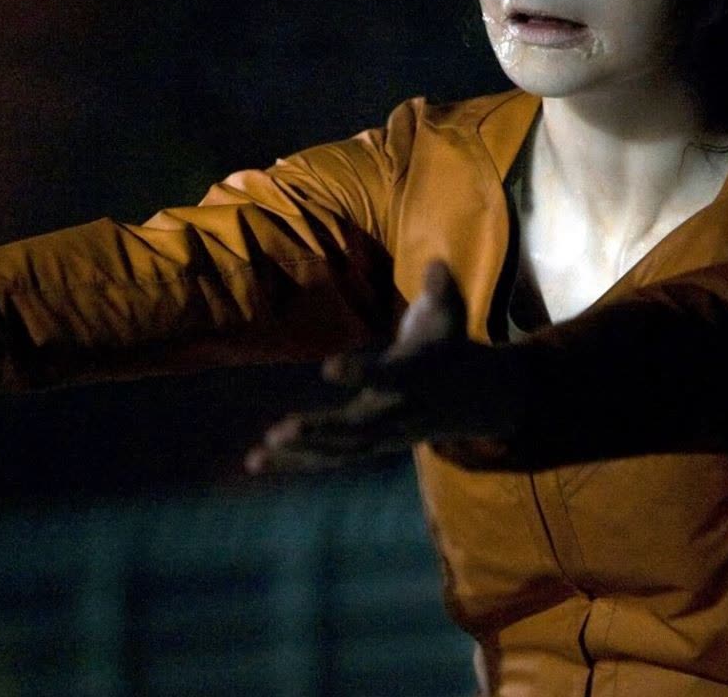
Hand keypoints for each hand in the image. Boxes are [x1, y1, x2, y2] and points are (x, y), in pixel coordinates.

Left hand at [245, 261, 525, 473]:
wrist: (472, 397)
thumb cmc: (447, 344)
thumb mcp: (450, 315)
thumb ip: (440, 290)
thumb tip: (437, 264)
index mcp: (414, 378)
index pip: (387, 376)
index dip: (359, 372)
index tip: (327, 367)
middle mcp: (397, 413)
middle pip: (357, 428)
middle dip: (321, 431)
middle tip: (282, 430)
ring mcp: (382, 436)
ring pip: (339, 451)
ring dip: (300, 453)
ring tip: (261, 451)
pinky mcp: (366, 446)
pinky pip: (328, 459)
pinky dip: (293, 463)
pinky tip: (255, 462)